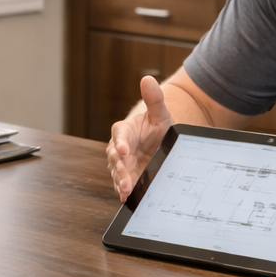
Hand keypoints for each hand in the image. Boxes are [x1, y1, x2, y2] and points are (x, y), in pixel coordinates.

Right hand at [107, 76, 175, 200]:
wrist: (160, 143)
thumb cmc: (158, 126)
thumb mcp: (161, 114)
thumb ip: (154, 98)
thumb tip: (147, 79)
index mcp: (125, 130)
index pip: (119, 135)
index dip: (120, 143)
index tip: (124, 150)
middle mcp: (119, 147)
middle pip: (114, 157)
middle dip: (119, 167)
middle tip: (125, 177)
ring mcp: (122, 163)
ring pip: (116, 172)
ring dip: (120, 181)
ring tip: (126, 190)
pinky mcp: (126, 176)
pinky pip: (121, 183)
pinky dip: (123, 191)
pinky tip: (126, 198)